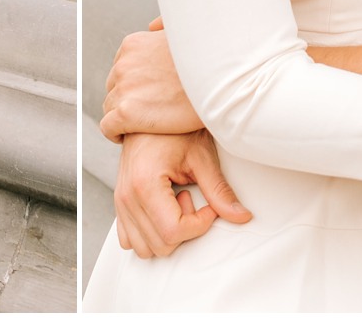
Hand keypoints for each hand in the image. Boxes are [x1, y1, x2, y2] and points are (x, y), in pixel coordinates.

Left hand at [101, 22, 203, 141]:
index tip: (147, 93)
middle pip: (114, 87)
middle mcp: (124, 63)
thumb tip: (152, 27)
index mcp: (134, 44)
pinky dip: (114, 133)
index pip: (121, 68)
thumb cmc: (208, 64)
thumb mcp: (186, 33)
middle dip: (128, 98)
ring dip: (122, 116)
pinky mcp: (126, 112)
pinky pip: (108, 126)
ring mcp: (124, 87)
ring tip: (140, 125)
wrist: (220, 86)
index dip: (133, 83)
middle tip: (148, 110)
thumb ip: (165, 28)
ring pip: (110, 107)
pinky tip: (126, 137)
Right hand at [113, 131, 250, 257]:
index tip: (209, 206)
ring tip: (177, 202)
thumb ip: (220, 190)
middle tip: (192, 197)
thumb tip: (241, 216)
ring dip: (166, 233)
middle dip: (185, 229)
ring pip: (145, 248)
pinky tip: (164, 208)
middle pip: (161, 245)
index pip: (173, 232)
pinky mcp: (119, 204)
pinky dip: (150, 233)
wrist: (148, 114)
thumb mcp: (202, 157)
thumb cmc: (175, 130)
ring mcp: (120, 202)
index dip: (199, 225)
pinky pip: (130, 239)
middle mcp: (127, 196)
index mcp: (145, 183)